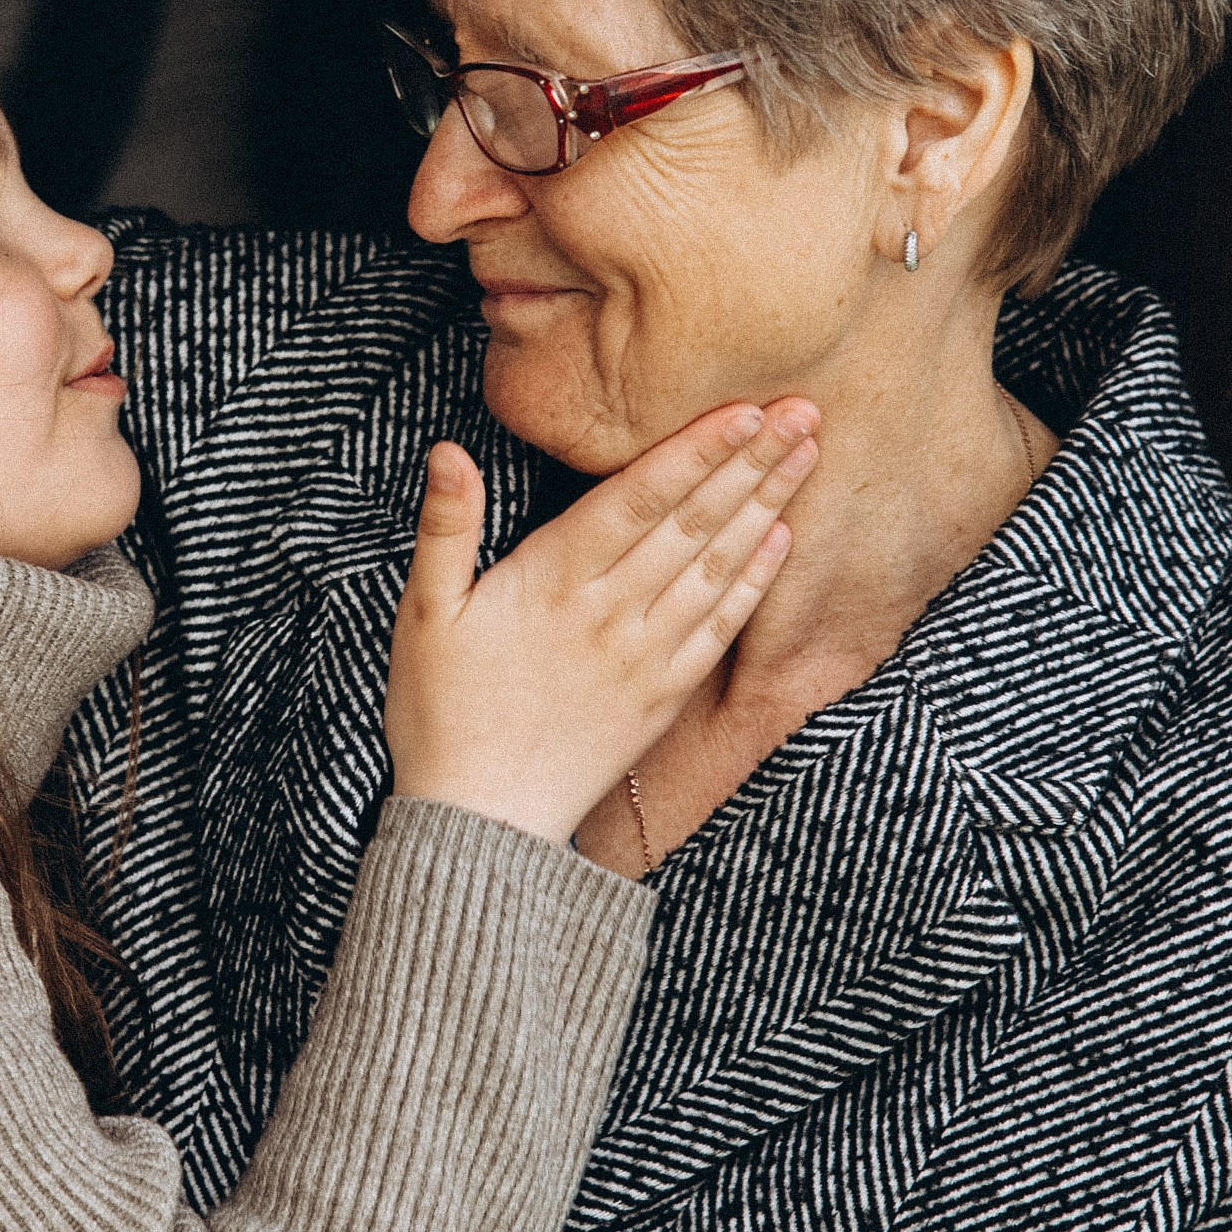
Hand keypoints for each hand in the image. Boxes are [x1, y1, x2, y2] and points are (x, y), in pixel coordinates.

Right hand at [386, 400, 817, 844]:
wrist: (481, 822)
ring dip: (765, 507)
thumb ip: (444, 529)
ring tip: (808, 456)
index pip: (637, 498)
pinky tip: (780, 542)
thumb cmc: (441, 713)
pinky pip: (719, 630)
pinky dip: (753, 583)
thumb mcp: (423, 615)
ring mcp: (643, 657)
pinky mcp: (661, 698)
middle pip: (692, 522)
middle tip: (806, 410)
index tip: (748, 409)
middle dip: (751, 462)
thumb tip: (448, 452)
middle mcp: (609, 612)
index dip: (696, 450)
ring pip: (716, 568)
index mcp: (551, 580)